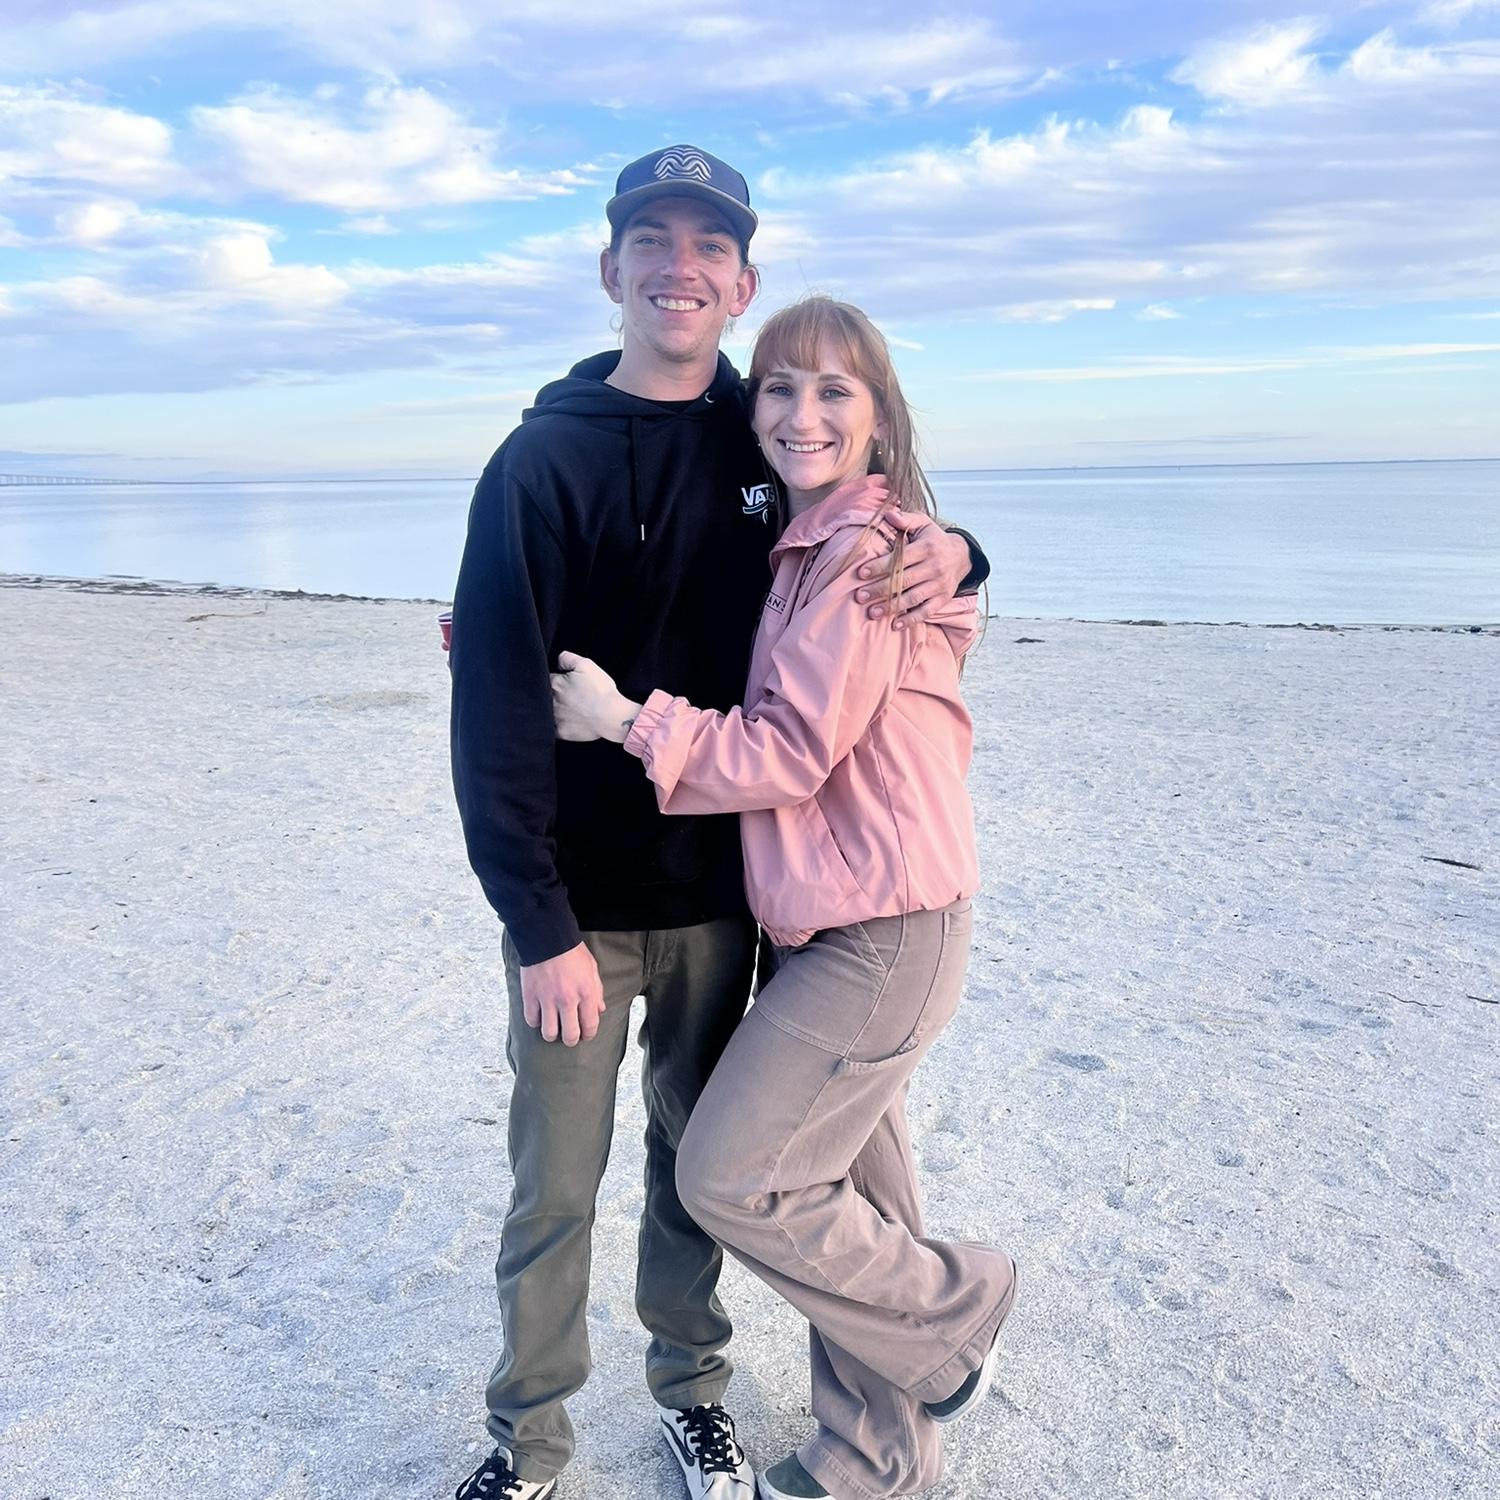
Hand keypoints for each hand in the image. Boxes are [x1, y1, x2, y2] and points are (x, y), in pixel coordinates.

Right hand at [519, 941, 606, 1044]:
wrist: (547, 937)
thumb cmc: (572, 951)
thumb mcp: (592, 969)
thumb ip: (597, 991)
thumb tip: (599, 1010)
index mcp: (586, 992)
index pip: (590, 1025)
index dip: (589, 1034)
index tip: (586, 1034)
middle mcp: (567, 999)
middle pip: (569, 1035)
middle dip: (571, 1040)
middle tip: (570, 1035)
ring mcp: (547, 999)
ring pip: (548, 1033)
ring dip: (552, 1034)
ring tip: (554, 1028)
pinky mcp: (530, 996)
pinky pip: (532, 1020)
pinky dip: (536, 1021)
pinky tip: (540, 1016)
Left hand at [551, 651, 640, 742]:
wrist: (612, 717)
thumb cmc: (602, 691)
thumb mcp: (586, 665)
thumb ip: (567, 658)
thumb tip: (557, 661)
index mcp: (555, 684)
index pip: (545, 677)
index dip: (555, 678)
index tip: (563, 680)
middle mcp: (551, 701)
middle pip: (543, 695)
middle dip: (552, 693)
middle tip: (569, 694)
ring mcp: (555, 718)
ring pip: (546, 712)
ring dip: (553, 708)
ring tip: (570, 707)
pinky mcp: (561, 731)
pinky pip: (552, 729)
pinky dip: (557, 724)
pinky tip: (567, 721)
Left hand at [856, 514, 969, 628]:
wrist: (961, 556)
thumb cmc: (933, 540)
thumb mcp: (923, 524)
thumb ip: (906, 520)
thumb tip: (888, 514)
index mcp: (927, 548)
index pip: (900, 559)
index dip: (880, 566)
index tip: (861, 573)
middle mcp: (935, 567)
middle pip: (903, 580)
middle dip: (880, 589)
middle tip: (859, 596)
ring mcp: (939, 585)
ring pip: (913, 598)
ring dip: (891, 607)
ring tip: (871, 613)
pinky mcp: (942, 599)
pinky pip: (926, 612)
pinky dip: (911, 619)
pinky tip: (895, 625)